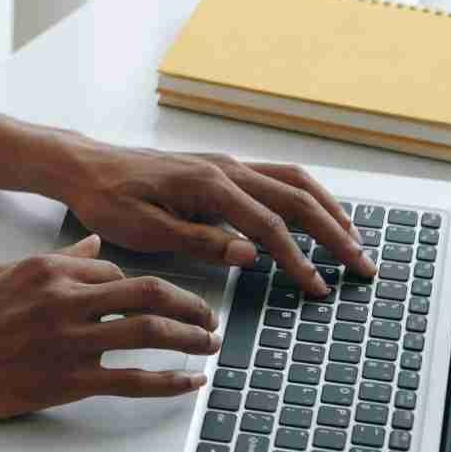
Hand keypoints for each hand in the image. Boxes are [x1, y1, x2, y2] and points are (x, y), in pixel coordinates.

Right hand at [0, 235, 218, 424]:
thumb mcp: (5, 273)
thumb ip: (55, 259)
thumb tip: (92, 245)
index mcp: (51, 269)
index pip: (118, 271)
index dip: (149, 288)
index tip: (167, 301)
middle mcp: (66, 299)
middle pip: (150, 294)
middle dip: (190, 305)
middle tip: (210, 318)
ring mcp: (69, 341)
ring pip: (150, 333)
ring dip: (190, 339)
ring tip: (210, 346)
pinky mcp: (67, 381)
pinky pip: (133, 379)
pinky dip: (170, 381)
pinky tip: (190, 383)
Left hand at [54, 143, 371, 295]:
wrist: (88, 168)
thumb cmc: (110, 199)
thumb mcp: (147, 230)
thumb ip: (201, 242)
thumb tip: (250, 255)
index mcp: (210, 185)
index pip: (269, 227)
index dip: (298, 259)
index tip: (317, 287)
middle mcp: (227, 168)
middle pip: (297, 199)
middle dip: (335, 233)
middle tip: (363, 265)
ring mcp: (227, 164)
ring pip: (294, 182)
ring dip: (329, 210)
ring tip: (353, 239)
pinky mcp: (222, 168)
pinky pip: (277, 178)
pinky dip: (306, 197)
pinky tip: (316, 215)